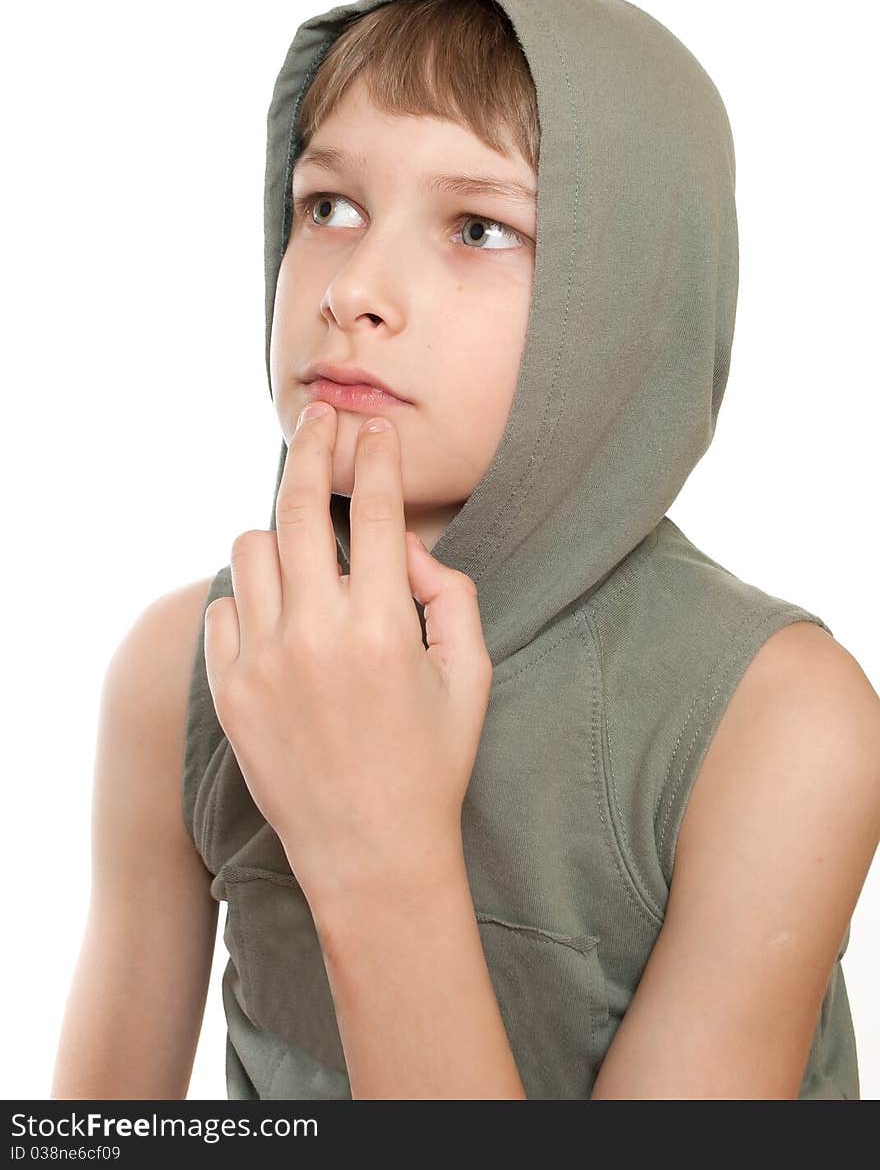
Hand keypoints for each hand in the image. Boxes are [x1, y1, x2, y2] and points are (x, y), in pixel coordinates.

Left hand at [202, 400, 493, 910]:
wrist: (370, 854)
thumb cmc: (430, 763)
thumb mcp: (470, 676)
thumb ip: (451, 594)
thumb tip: (403, 545)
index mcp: (383, 627)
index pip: (375, 509)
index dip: (378, 457)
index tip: (377, 431)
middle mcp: (315, 635)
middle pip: (299, 504)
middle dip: (314, 448)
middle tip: (323, 421)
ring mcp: (262, 662)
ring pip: (252, 547)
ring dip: (282, 531)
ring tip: (305, 545)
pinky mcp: (228, 690)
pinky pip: (224, 605)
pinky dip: (250, 596)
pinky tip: (279, 613)